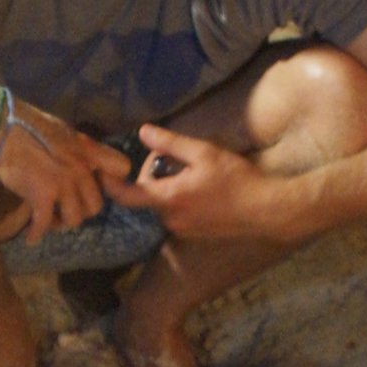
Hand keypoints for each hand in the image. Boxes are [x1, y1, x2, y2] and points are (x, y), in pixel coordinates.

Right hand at [0, 99, 130, 242]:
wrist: (3, 127)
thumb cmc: (29, 125)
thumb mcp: (64, 131)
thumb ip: (81, 148)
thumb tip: (88, 159)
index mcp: (88, 151)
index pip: (122, 168)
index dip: (113, 181)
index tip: (95, 186)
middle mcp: (81, 169)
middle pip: (96, 206)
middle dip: (81, 211)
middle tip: (65, 210)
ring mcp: (64, 184)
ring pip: (75, 219)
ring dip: (60, 223)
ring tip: (49, 220)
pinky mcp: (43, 196)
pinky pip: (45, 224)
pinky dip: (37, 233)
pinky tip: (31, 237)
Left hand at [102, 124, 297, 242]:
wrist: (266, 210)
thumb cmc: (236, 179)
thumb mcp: (203, 153)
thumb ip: (170, 143)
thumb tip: (142, 132)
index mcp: (169, 199)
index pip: (127, 195)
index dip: (110, 183)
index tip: (100, 171)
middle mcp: (171, 219)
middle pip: (149, 195)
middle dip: (155, 175)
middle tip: (175, 156)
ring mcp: (183, 230)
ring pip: (165, 203)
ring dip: (170, 187)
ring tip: (195, 171)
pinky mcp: (196, 234)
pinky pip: (178, 213)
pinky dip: (182, 198)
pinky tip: (206, 188)